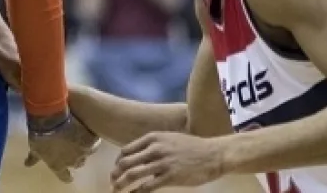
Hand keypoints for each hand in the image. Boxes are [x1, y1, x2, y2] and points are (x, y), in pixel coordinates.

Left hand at [26, 112, 100, 182]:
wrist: (50, 118)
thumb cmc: (39, 134)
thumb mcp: (34, 148)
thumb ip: (33, 158)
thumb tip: (27, 165)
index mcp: (58, 166)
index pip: (65, 176)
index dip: (67, 176)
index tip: (69, 175)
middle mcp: (72, 162)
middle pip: (77, 163)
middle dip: (75, 157)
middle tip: (71, 146)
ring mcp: (83, 152)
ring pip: (87, 153)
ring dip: (83, 147)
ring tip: (79, 136)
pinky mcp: (91, 141)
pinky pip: (94, 142)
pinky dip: (91, 138)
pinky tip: (87, 131)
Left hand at [111, 132, 226, 191]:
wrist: (214, 154)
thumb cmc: (193, 147)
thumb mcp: (169, 139)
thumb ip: (153, 145)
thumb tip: (138, 156)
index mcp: (152, 138)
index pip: (126, 151)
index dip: (117, 163)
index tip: (116, 171)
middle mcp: (154, 149)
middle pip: (125, 163)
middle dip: (115, 175)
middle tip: (112, 183)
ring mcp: (162, 163)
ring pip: (132, 175)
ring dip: (121, 184)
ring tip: (116, 191)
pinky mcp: (170, 176)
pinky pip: (147, 186)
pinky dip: (137, 192)